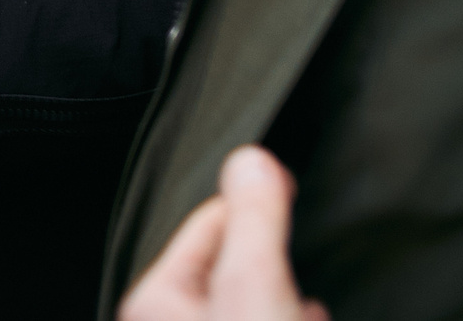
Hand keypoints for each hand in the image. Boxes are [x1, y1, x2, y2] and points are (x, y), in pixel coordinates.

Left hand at [120, 148, 326, 320]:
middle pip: (234, 264)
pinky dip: (290, 316)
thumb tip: (252, 159)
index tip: (288, 185)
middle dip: (272, 260)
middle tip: (297, 253)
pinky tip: (308, 319)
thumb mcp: (253, 286)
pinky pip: (268, 318)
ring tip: (304, 305)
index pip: (208, 222)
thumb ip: (253, 220)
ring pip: (254, 301)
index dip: (253, 205)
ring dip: (285, 298)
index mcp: (154, 302)